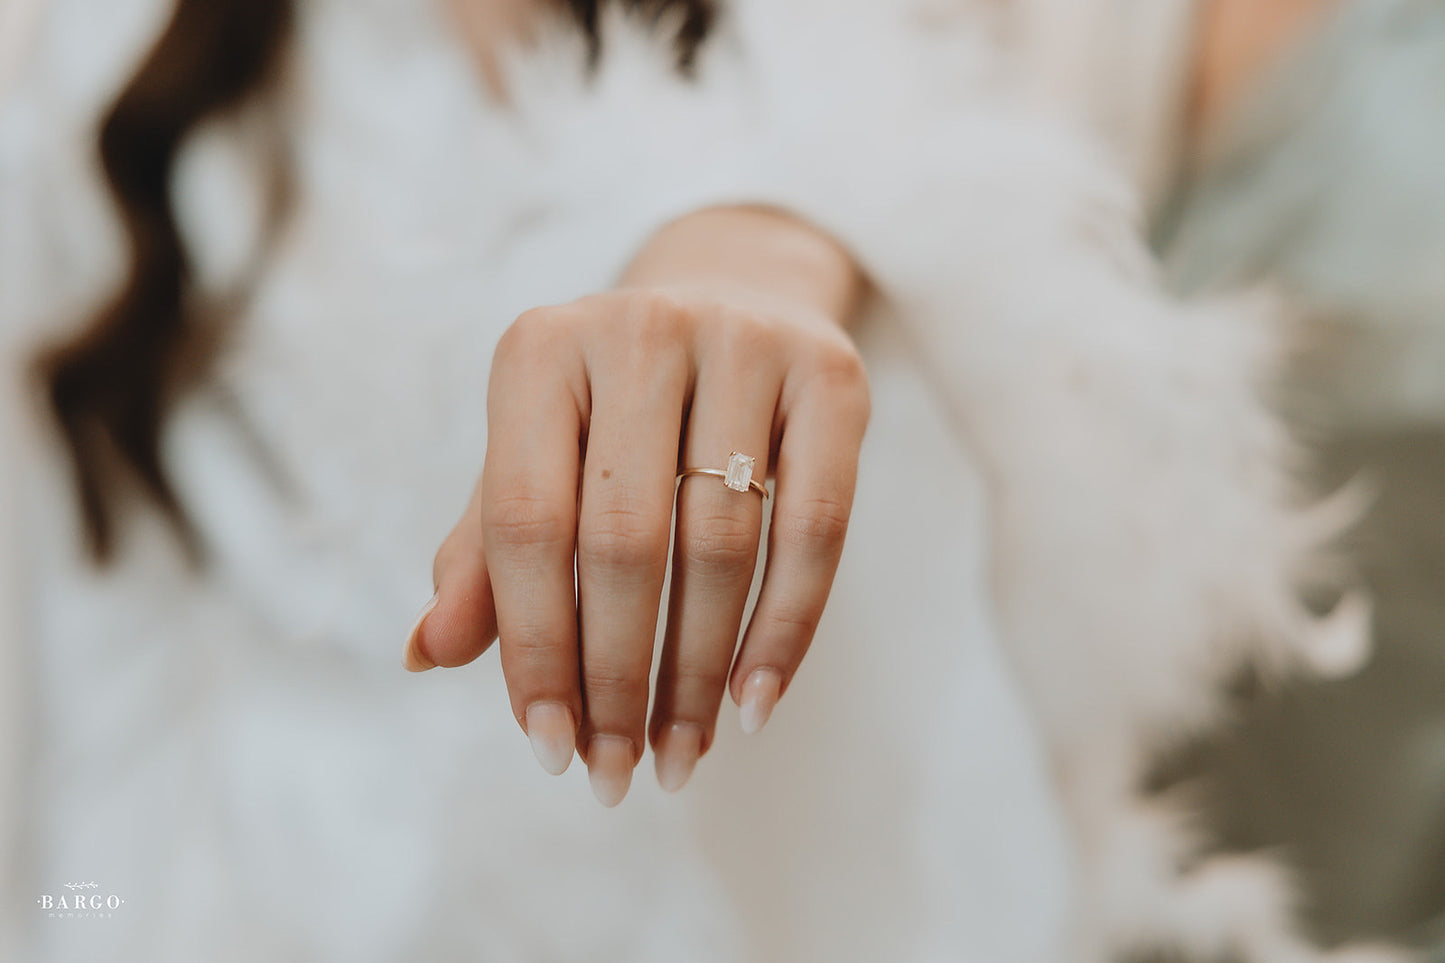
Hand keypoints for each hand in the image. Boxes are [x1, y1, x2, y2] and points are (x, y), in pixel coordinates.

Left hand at [405, 208, 868, 805]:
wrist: (734, 299)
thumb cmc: (613, 410)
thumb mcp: (536, 459)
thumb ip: (484, 551)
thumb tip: (424, 652)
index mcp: (539, 350)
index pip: (526, 522)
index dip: (534, 648)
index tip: (549, 750)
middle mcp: (638, 328)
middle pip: (624, 542)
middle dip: (617, 679)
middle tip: (617, 773)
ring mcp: (743, 342)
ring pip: (721, 544)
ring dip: (696, 675)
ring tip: (680, 756)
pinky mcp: (830, 375)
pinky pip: (815, 528)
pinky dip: (784, 630)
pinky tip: (752, 703)